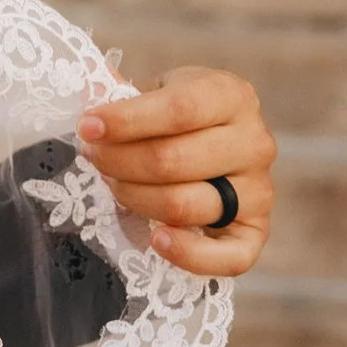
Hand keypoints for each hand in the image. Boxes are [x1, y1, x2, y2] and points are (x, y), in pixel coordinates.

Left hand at [77, 66, 274, 275]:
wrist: (206, 150)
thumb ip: (124, 94)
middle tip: (93, 157)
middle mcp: (255, 142)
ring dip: (133, 198)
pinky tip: (156, 240)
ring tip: (111, 183)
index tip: (87, 126)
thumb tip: (91, 88)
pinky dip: (188, 254)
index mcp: (232, 96)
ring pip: (186, 206)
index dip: (127, 121)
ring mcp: (259, 190)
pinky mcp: (254, 233)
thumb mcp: (154, 94)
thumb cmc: (172, 121)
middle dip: (118, 161)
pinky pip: (230, 258)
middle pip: (173, 161)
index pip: (179, 110)